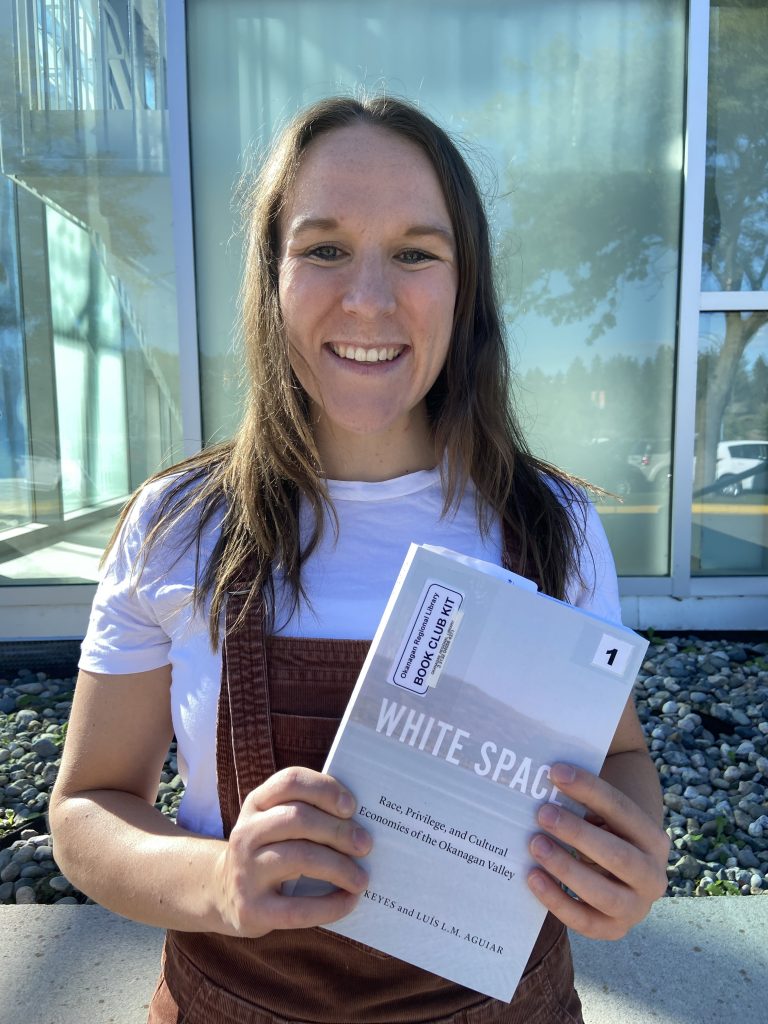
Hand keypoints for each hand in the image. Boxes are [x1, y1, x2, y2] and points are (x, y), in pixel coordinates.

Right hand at [212, 767, 371, 936]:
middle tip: (365, 844)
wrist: (225, 893)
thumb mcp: (276, 824)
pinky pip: (298, 908)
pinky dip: (330, 905)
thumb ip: (308, 813)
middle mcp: (246, 832)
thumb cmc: (269, 851)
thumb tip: (360, 825)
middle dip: (339, 831)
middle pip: (299, 819)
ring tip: (361, 878)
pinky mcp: (252, 909)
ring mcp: (245, 871)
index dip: (324, 789)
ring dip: (339, 867)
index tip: (351, 806)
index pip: (290, 781)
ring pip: (300, 858)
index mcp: (257, 803)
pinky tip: (348, 901)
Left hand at [526, 763, 668, 939]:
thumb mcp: (606, 818)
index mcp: (654, 839)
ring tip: (535, 844)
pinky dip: (557, 901)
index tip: (556, 772)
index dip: (589, 789)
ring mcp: (637, 908)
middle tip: (542, 813)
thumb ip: (586, 802)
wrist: (622, 874)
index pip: (622, 810)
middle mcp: (653, 876)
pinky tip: (533, 877)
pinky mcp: (614, 930)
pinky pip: (585, 922)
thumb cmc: (604, 833)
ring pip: (603, 893)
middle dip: (578, 833)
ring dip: (566, 868)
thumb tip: (552, 778)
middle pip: (618, 855)